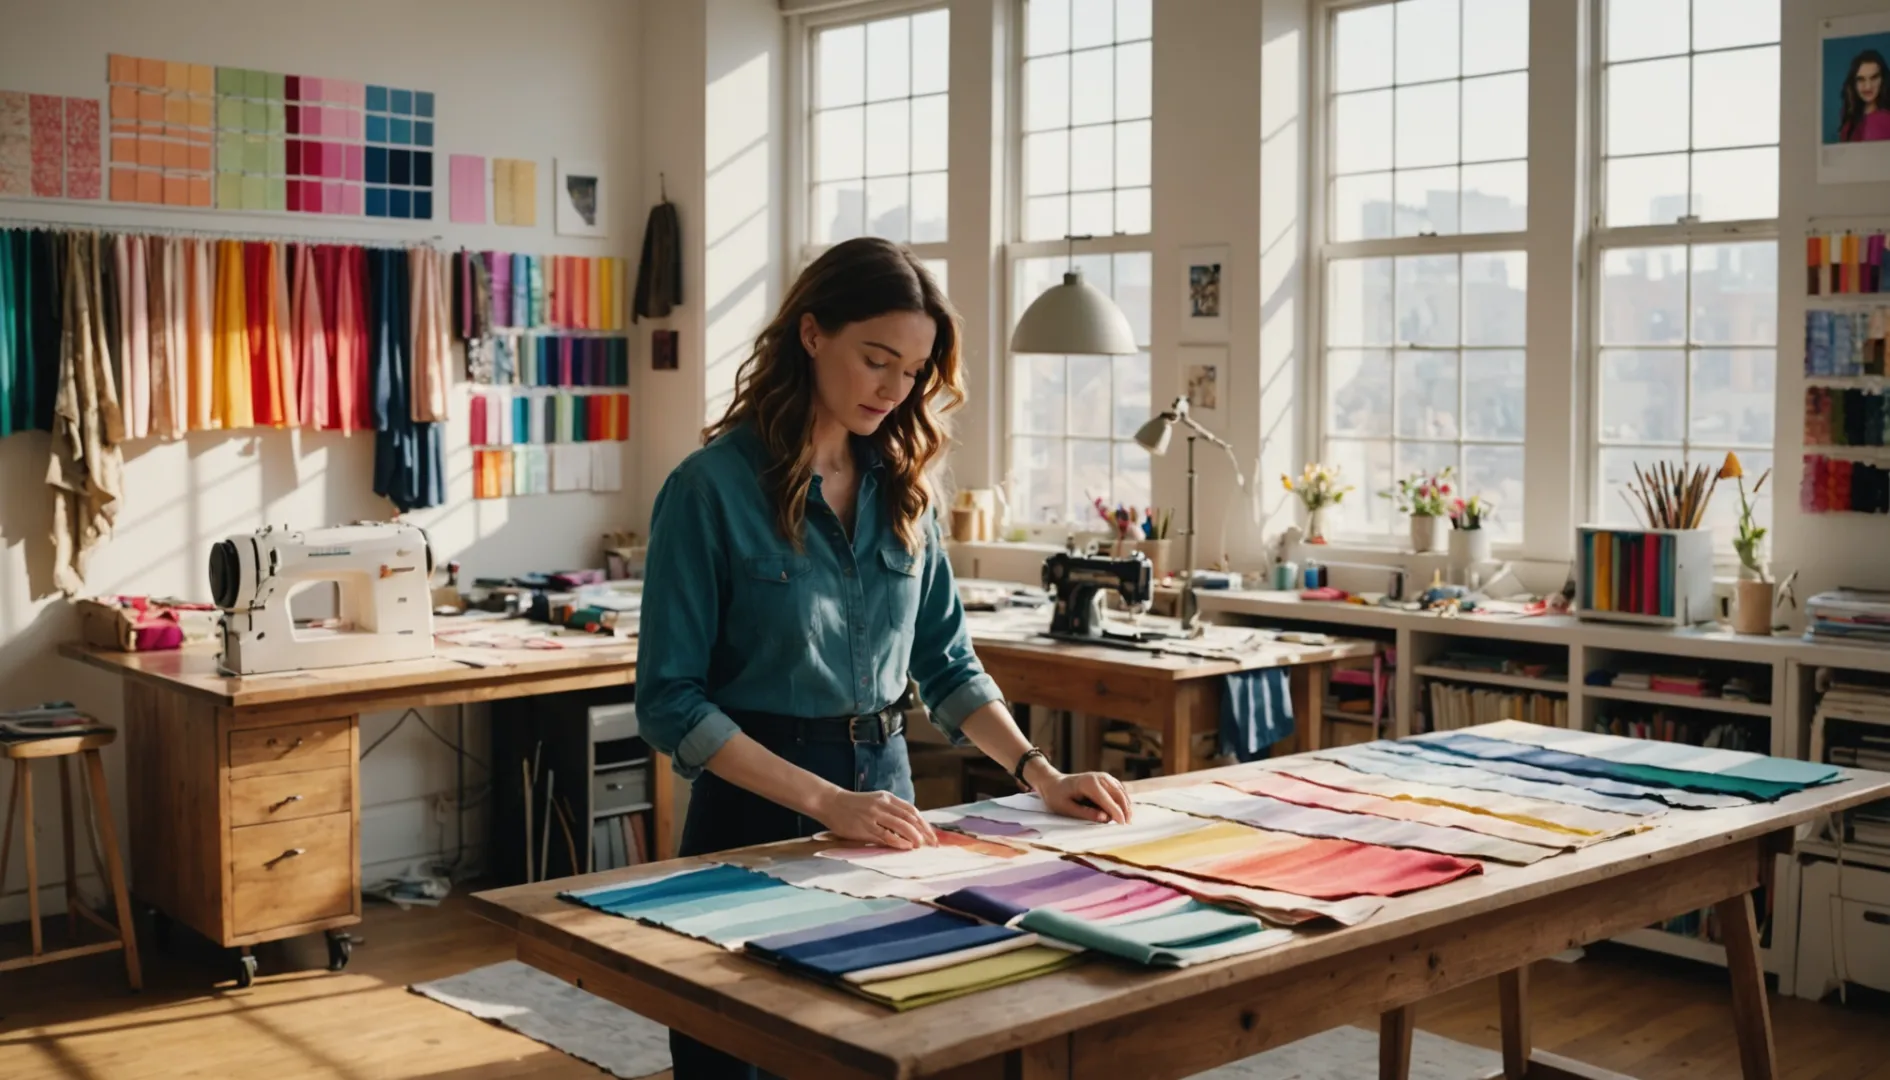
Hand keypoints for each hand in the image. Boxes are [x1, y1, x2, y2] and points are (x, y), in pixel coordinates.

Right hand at [812, 787, 937, 849]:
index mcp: (887, 798)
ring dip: (914, 836)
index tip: (932, 835)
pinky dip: (899, 841)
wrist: (831, 802)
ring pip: (901, 825)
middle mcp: (883, 804)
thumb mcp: (874, 802)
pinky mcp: (865, 826)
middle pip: (910, 818)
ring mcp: (874, 815)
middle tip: (933, 844)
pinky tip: (906, 847)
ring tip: (922, 846)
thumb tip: (908, 828)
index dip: (924, 823)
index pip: (912, 811)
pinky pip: (886, 835)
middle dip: (924, 832)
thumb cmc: (853, 806)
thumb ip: (889, 812)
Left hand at [1027, 760, 1132, 823]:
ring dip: (1126, 806)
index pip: (1107, 799)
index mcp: (1088, 783)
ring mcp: (1104, 777)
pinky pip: (1119, 790)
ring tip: (1127, 822)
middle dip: (1124, 810)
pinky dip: (1123, 801)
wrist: (1054, 783)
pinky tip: (1123, 813)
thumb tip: (1105, 818)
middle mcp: (1099, 777)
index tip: (1122, 825)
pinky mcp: (1107, 780)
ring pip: (1121, 792)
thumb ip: (1086, 813)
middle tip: (1127, 826)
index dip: (1116, 812)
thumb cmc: (1057, 797)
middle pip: (1118, 794)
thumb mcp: (1066, 808)